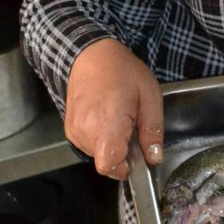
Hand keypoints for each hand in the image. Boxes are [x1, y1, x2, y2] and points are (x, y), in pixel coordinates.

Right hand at [65, 38, 163, 178]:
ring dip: (112, 146)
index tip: (137, 157)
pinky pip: (89, 145)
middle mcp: (85, 131)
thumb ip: (152, 131)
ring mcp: (74, 131)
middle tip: (133, 128)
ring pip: (97, 155)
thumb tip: (154, 158)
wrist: (91, 55)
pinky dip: (102, 139)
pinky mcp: (70, 129)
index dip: (126, 168)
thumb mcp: (150, 97)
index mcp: (106, 124)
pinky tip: (109, 119)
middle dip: (123, 154)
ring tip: (120, 119)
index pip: (109, 165)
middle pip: (105, 162)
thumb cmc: (122, 71)